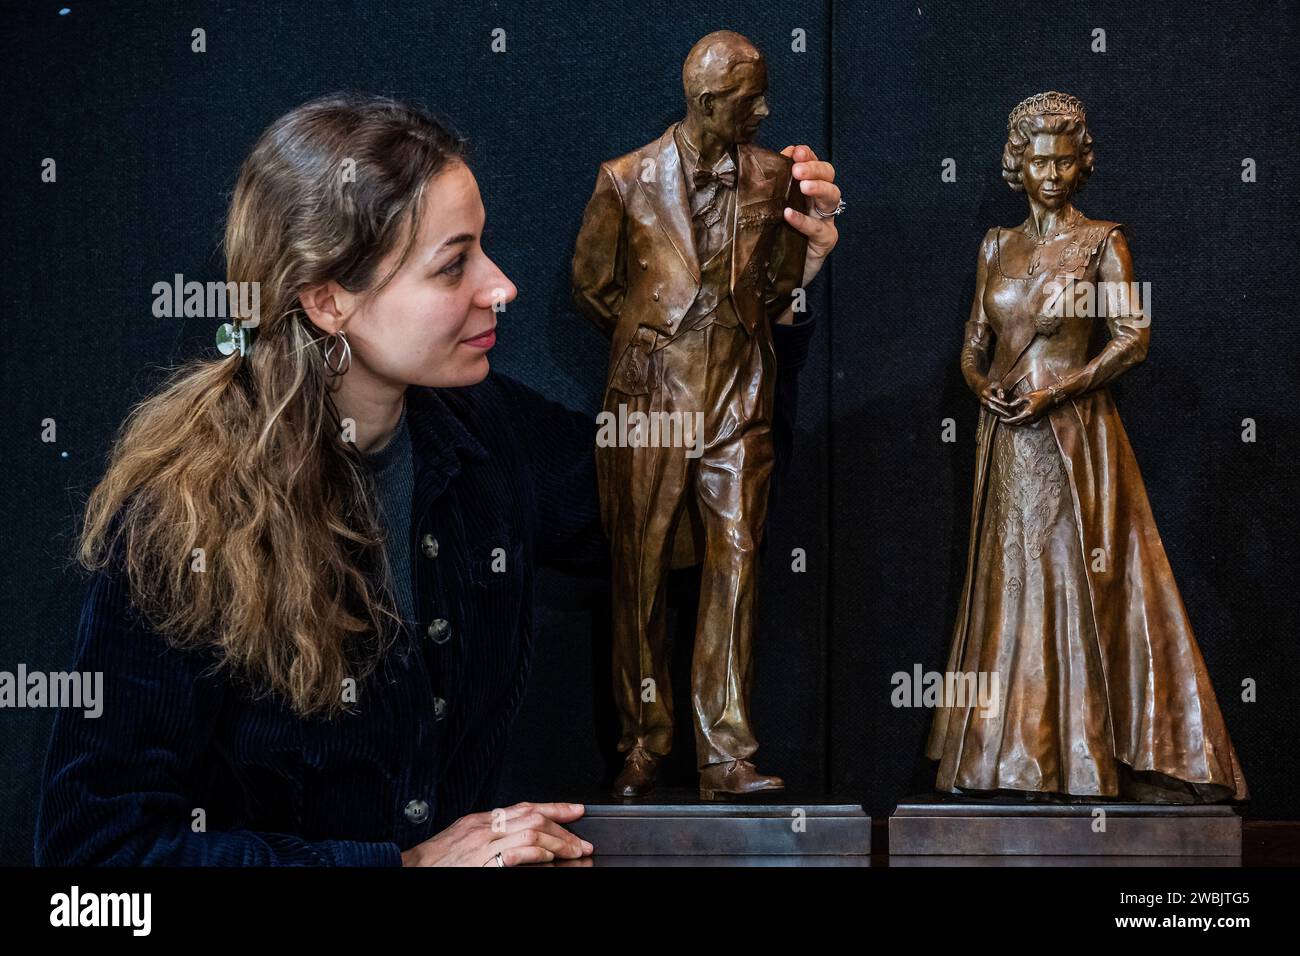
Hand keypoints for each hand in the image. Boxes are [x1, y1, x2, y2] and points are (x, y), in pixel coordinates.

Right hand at [399, 801, 592, 866]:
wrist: (411, 869)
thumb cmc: (434, 860)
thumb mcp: (464, 836)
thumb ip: (490, 832)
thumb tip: (519, 834)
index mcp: (482, 819)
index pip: (526, 806)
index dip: (555, 808)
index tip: (576, 810)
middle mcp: (485, 827)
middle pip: (534, 817)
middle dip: (563, 828)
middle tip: (581, 841)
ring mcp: (484, 844)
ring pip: (532, 832)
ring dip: (559, 843)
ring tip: (574, 852)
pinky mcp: (483, 863)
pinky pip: (518, 853)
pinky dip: (539, 854)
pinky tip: (550, 859)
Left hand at [779, 145, 839, 288]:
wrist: (777, 276)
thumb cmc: (775, 239)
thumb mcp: (771, 208)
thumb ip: (775, 184)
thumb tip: (781, 155)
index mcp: (809, 191)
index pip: (815, 166)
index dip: (809, 157)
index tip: (797, 151)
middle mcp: (820, 203)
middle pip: (829, 177)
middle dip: (814, 169)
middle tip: (797, 170)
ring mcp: (826, 222)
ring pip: (833, 197)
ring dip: (818, 188)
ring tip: (802, 185)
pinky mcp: (825, 241)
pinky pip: (818, 228)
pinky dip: (804, 220)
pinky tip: (789, 214)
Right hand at [978, 380, 1015, 418]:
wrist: (982, 388)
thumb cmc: (992, 385)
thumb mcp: (996, 384)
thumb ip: (1000, 390)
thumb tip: (1002, 398)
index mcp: (985, 392)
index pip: (992, 398)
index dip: (1000, 402)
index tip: (1007, 405)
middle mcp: (983, 400)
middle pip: (991, 406)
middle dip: (1000, 411)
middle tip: (1009, 414)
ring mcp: (983, 405)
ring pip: (991, 411)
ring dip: (1000, 414)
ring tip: (1008, 416)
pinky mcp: (985, 408)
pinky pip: (992, 412)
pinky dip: (998, 414)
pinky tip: (1005, 415)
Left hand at [1002, 388, 1053, 425]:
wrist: (1052, 397)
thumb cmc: (1040, 395)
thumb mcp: (1026, 397)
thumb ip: (1016, 403)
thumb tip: (1007, 407)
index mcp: (1029, 413)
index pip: (1015, 420)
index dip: (1007, 421)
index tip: (1000, 419)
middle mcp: (1032, 418)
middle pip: (1017, 424)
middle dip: (1009, 422)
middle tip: (1002, 419)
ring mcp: (1034, 420)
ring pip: (1021, 424)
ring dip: (1014, 422)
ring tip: (1007, 418)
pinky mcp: (1036, 419)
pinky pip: (1025, 422)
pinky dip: (1019, 421)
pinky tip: (1014, 416)